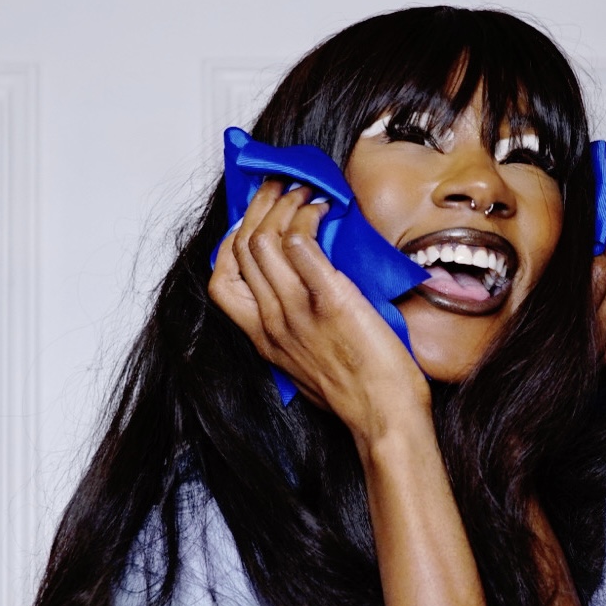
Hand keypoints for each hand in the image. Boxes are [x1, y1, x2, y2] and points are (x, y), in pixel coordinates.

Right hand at [208, 179, 430, 440]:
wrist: (384, 418)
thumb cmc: (358, 394)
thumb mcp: (309, 363)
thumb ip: (297, 330)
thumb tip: (306, 293)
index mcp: (263, 339)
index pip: (221, 280)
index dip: (232, 240)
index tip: (253, 220)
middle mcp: (272, 322)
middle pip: (242, 248)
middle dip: (258, 206)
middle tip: (279, 187)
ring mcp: (297, 311)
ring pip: (265, 240)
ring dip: (283, 205)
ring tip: (303, 191)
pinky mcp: (330, 301)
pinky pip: (303, 246)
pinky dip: (309, 218)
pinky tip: (325, 210)